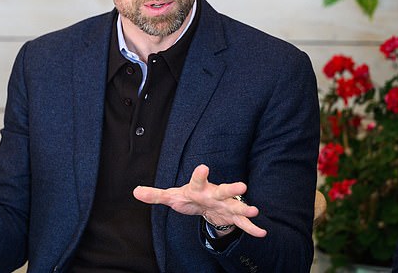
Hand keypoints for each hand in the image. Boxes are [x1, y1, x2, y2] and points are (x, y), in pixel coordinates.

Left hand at [133, 164, 266, 237]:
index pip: (197, 180)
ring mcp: (224, 205)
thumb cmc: (188, 197)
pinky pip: (241, 223)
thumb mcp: (171, 196)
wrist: (205, 203)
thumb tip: (135, 192)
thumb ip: (155, 195)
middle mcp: (214, 194)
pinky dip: (251, 227)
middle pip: (223, 190)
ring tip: (254, 211)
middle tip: (242, 185)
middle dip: (232, 189)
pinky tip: (261, 232)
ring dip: (245, 209)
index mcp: (198, 188)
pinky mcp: (230, 216)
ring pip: (236, 206)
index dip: (199, 174)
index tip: (203, 167)